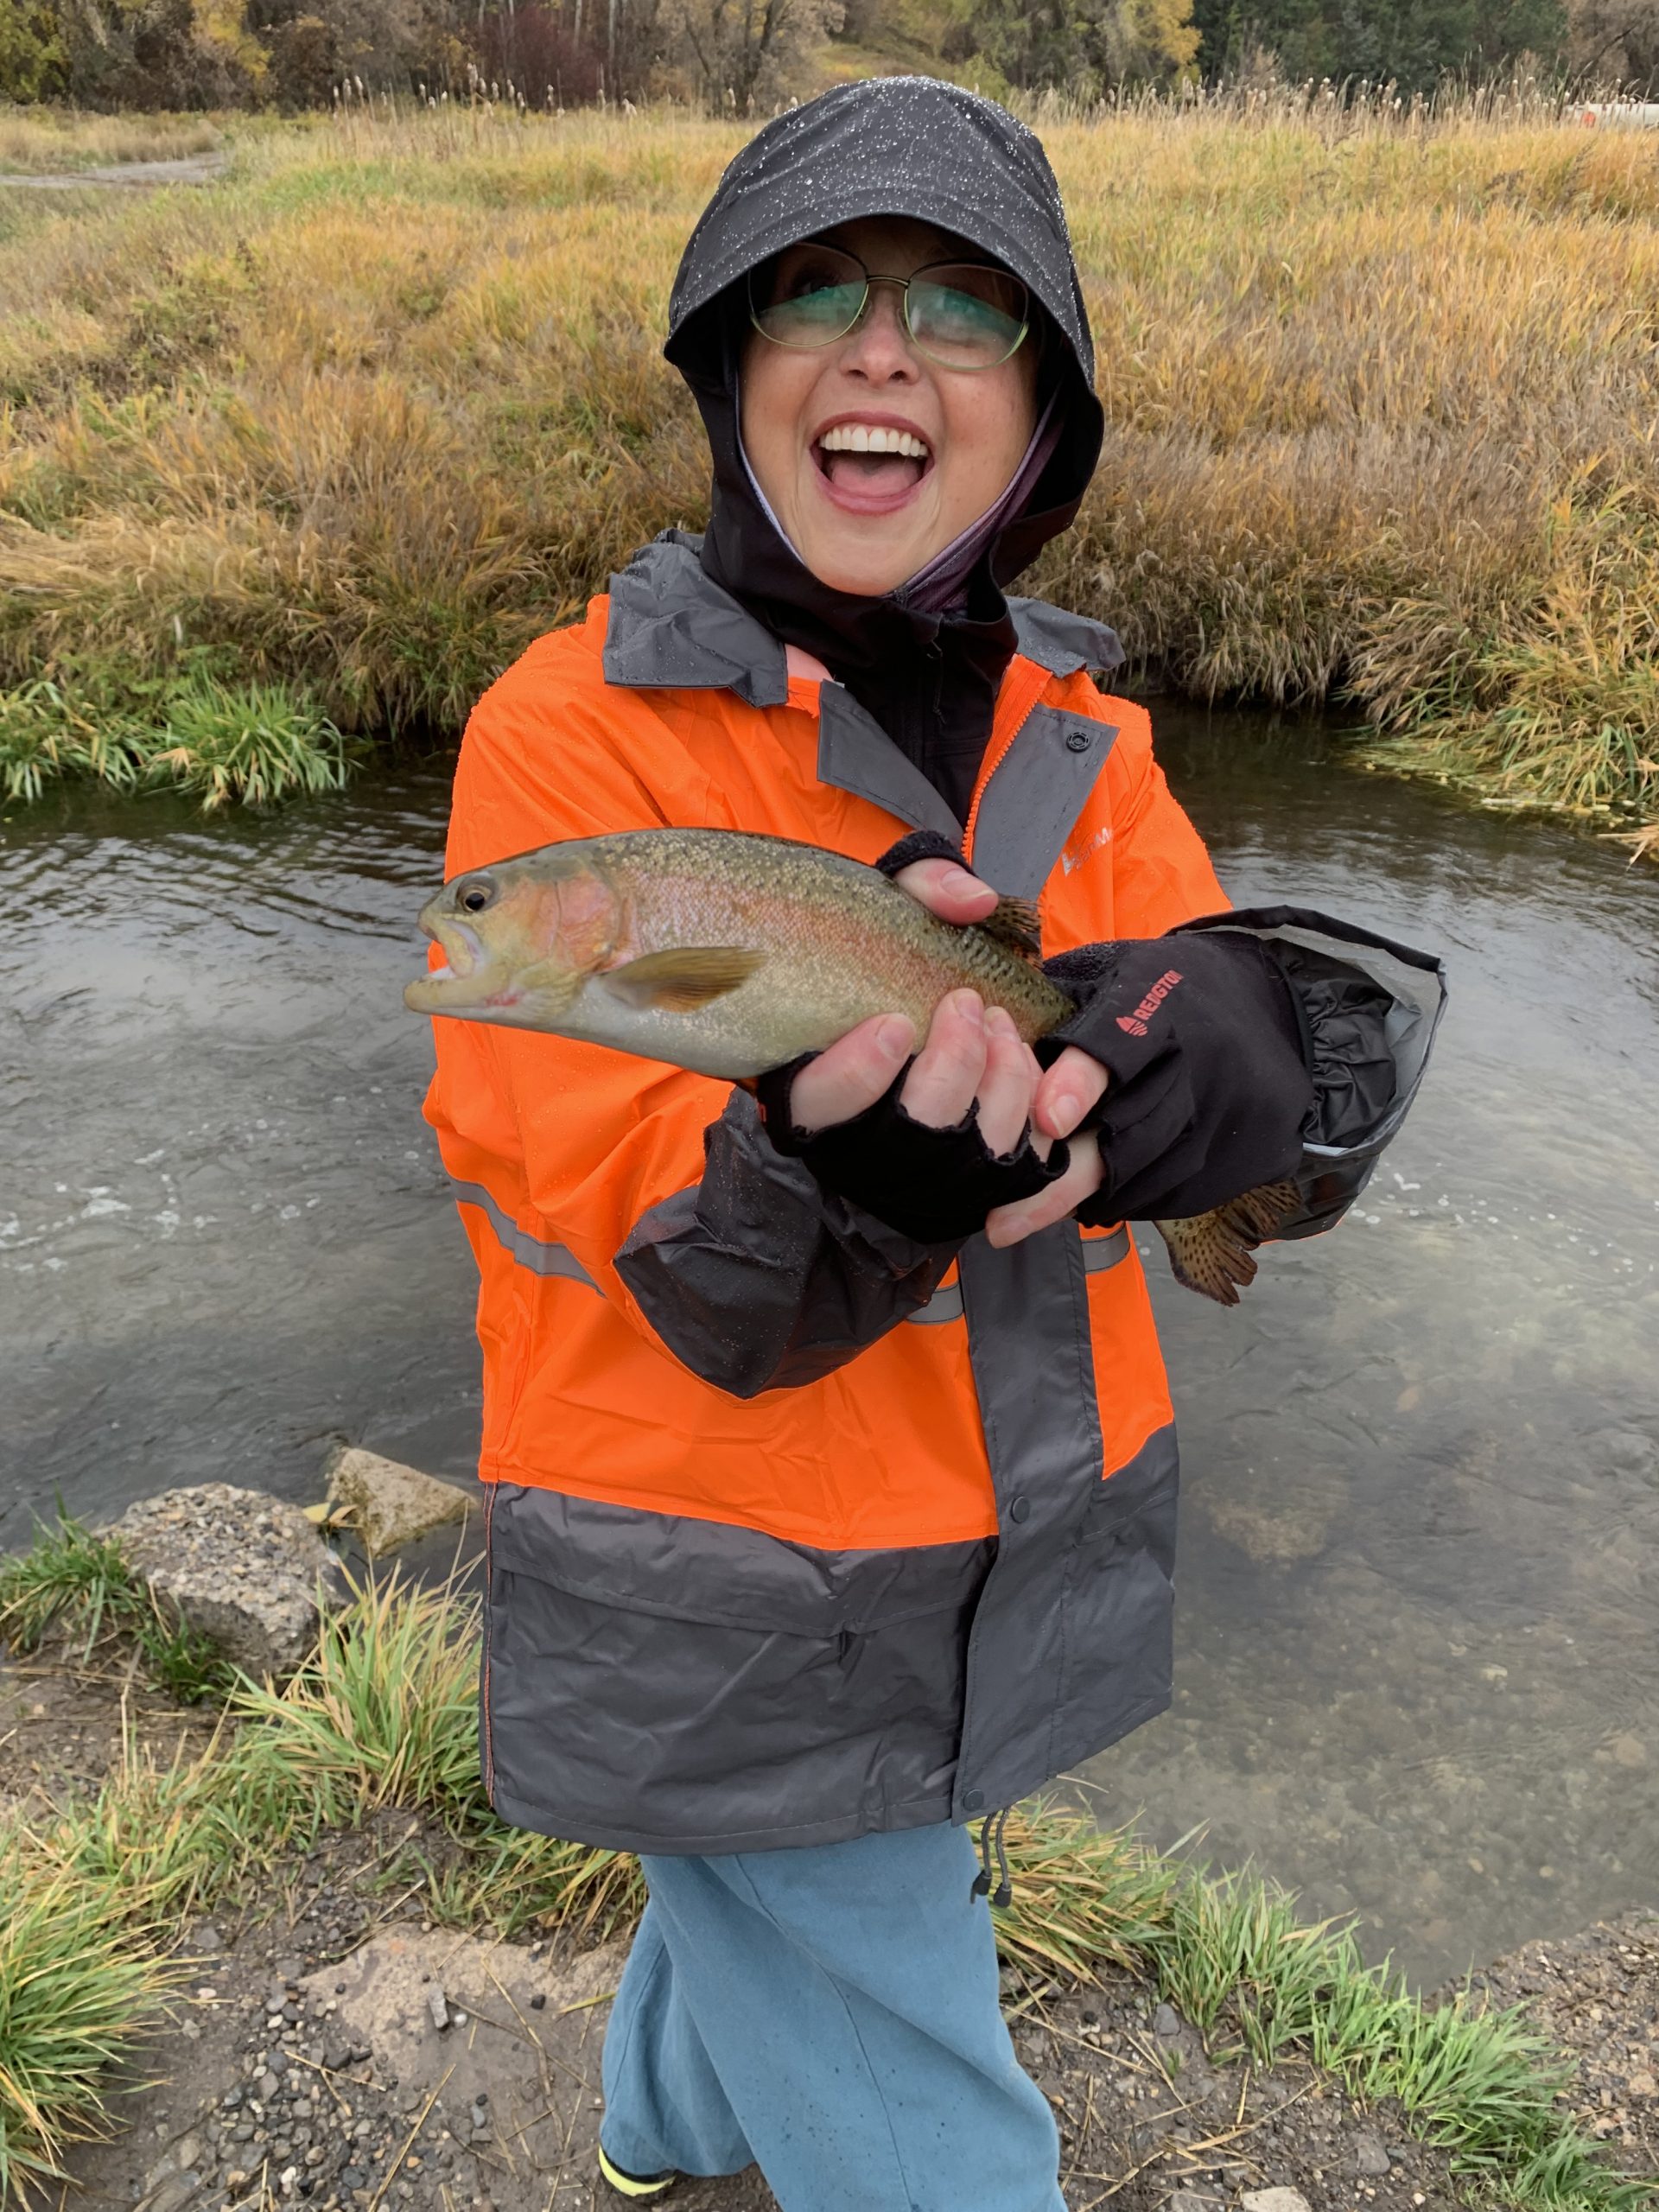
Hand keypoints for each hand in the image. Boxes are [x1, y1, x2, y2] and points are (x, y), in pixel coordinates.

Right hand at [785, 857, 1110, 1238]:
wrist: (916, 1000)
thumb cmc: (890, 955)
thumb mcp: (890, 906)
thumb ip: (924, 886)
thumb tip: (975, 902)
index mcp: (810, 1084)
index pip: (819, 1105)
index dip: (857, 1074)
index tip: (894, 1024)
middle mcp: (858, 1142)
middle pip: (910, 1132)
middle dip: (953, 1065)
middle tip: (967, 1005)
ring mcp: (917, 1172)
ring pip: (969, 1156)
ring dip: (1002, 1085)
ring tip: (1002, 1029)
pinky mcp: (970, 1183)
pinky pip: (1016, 1173)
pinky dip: (1032, 1117)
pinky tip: (1023, 1066)